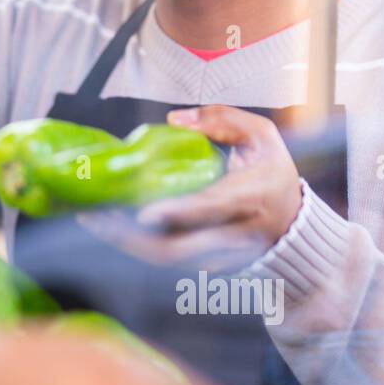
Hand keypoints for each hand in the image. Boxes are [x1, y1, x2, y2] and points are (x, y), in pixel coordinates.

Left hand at [78, 105, 301, 266]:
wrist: (293, 224)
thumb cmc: (272, 172)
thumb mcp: (262, 135)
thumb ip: (222, 119)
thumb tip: (175, 119)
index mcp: (250, 197)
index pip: (213, 208)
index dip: (180, 212)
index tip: (145, 213)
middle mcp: (233, 234)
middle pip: (178, 248)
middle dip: (131, 238)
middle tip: (94, 216)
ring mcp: (218, 256)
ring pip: (166, 260)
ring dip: (125, 244)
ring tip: (90, 220)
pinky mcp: (205, 265)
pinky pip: (165, 261)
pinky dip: (134, 247)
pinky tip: (107, 228)